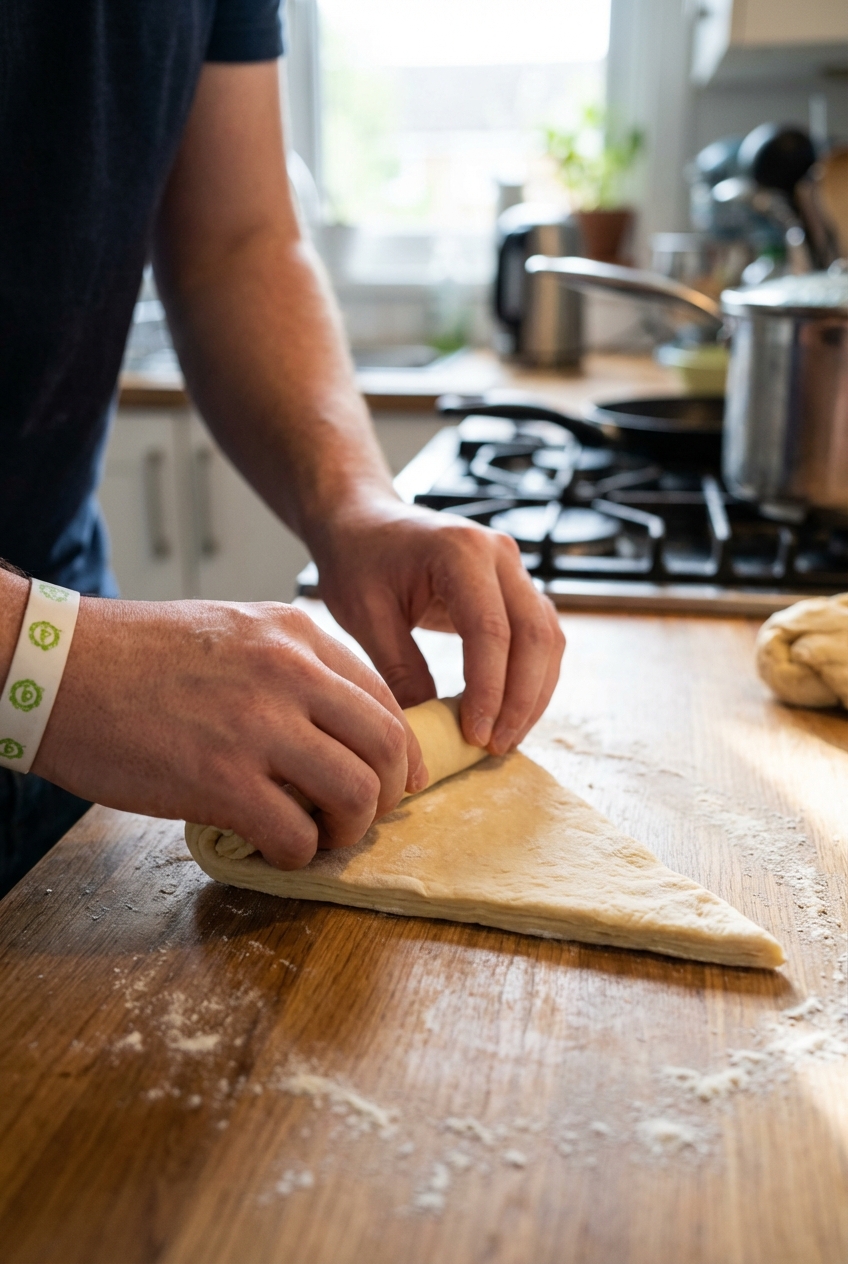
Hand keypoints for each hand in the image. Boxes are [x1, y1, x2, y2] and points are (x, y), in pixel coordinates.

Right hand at [33, 599, 425, 867]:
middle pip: (386, 746)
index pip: (384, 699)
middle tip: (359, 816)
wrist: (57, 668)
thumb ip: (290, 668)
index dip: (399, 752)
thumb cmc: (135, 655)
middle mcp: (290, 673)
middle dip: (386, 794)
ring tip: (317, 835)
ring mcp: (258, 725)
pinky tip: (274, 850)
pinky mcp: (221, 780)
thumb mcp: (232, 631)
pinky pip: (296, 835)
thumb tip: (332, 728)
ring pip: (357, 793)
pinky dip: (297, 856)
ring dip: (348, 829)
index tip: (393, 781)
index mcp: (296, 633)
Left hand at [311, 498, 564, 753]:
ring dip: (533, 692)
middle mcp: (498, 554)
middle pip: (534, 635)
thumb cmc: (356, 560)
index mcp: (459, 552)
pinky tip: (508, 711)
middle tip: (495, 746)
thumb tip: (428, 735)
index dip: (490, 690)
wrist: (363, 520)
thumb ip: (400, 671)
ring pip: (547, 638)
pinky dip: (531, 676)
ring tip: (504, 738)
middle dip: (521, 699)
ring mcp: (513, 567)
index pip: (491, 631)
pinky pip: (539, 635)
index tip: (476, 736)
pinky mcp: (515, 585)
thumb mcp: (365, 616)